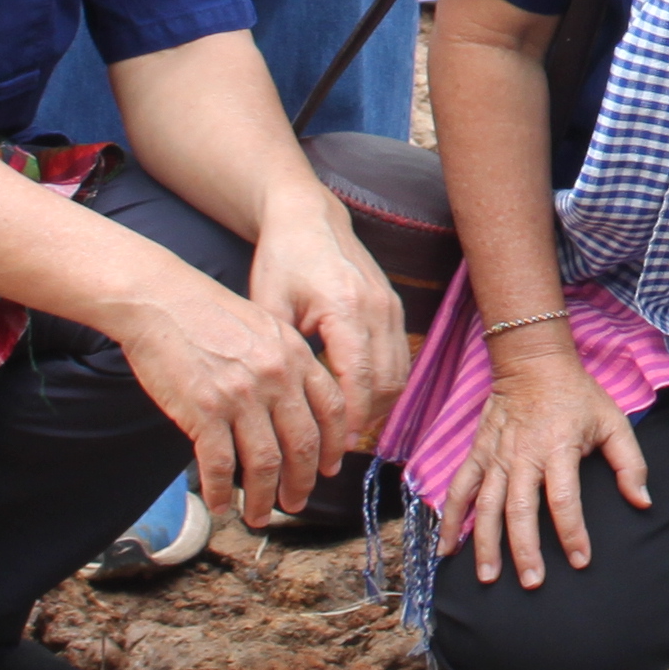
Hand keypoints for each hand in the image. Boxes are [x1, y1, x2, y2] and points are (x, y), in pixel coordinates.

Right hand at [115, 273, 354, 525]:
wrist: (162, 300)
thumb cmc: (208, 312)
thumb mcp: (264, 327)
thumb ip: (286, 363)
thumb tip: (295, 404)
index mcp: (296, 356)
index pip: (332, 410)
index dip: (334, 446)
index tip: (328, 469)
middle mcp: (277, 378)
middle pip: (303, 444)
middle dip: (302, 482)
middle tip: (295, 503)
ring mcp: (242, 395)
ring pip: (264, 462)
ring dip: (263, 497)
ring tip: (258, 516)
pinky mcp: (205, 410)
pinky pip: (219, 464)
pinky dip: (221, 492)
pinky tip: (220, 506)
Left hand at [245, 194, 410, 443]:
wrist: (309, 218)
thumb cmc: (282, 260)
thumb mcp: (269, 306)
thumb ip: (281, 354)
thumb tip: (276, 408)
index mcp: (345, 307)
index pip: (358, 377)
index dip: (347, 418)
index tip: (329, 449)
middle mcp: (378, 308)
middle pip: (386, 382)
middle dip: (362, 421)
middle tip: (333, 450)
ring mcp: (391, 307)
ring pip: (399, 374)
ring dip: (376, 407)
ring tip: (344, 433)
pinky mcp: (394, 307)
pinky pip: (399, 359)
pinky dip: (383, 386)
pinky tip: (356, 402)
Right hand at [455, 356, 645, 585]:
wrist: (532, 363)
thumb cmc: (577, 396)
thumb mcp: (614, 421)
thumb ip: (630, 463)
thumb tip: (642, 502)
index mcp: (558, 449)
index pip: (564, 499)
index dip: (573, 533)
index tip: (580, 561)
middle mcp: (523, 456)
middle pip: (520, 510)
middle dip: (524, 550)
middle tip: (533, 583)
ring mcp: (495, 457)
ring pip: (486, 506)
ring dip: (485, 544)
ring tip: (488, 577)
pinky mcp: (477, 455)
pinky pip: (459, 490)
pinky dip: (450, 520)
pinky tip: (447, 548)